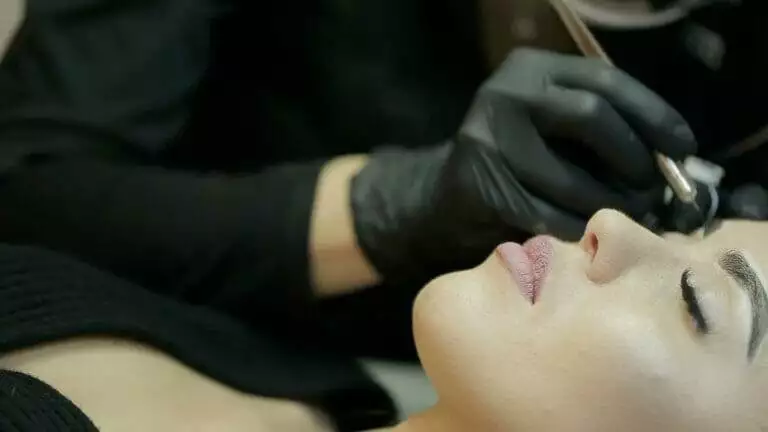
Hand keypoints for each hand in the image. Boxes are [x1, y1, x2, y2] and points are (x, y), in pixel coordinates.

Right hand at [351, 48, 696, 283]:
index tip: (683, 148)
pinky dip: (578, 229)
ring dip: (612, 205)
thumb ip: (597, 128)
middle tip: (652, 189)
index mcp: (530, 70)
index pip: (604, 81)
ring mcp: (488, 139)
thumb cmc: (515, 164)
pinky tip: (587, 233)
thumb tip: (668, 157)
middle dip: (634, 158)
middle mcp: (505, 94)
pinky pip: (549, 216)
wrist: (442, 200)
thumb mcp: (550, 126)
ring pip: (573, 178)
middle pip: (591, 116)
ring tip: (628, 215)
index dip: (653, 114)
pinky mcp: (481, 186)